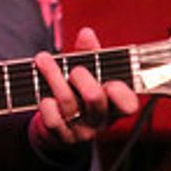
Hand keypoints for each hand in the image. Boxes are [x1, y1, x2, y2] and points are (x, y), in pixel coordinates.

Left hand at [29, 26, 138, 147]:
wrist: (55, 127)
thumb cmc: (76, 93)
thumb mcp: (87, 73)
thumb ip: (89, 54)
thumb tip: (87, 33)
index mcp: (114, 104)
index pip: (128, 104)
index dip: (121, 94)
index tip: (110, 82)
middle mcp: (100, 119)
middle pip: (95, 98)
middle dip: (81, 77)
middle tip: (74, 69)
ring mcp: (81, 130)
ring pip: (69, 104)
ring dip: (53, 77)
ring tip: (42, 59)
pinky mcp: (61, 137)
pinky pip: (53, 121)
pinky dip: (46, 106)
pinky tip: (43, 97)